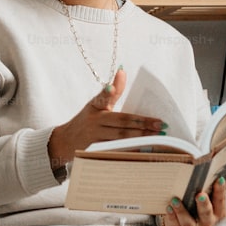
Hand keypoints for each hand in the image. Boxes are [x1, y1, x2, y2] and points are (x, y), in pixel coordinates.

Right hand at [48, 68, 165, 167]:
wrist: (65, 141)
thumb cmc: (85, 120)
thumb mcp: (96, 105)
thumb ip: (111, 92)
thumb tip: (122, 70)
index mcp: (97, 112)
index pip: (116, 111)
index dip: (126, 108)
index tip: (130, 101)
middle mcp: (95, 127)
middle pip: (122, 128)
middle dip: (142, 127)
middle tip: (160, 126)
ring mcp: (94, 142)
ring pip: (119, 143)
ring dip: (138, 141)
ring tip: (156, 139)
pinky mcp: (95, 155)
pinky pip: (115, 154)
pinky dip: (129, 153)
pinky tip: (143, 151)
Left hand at [159, 175, 225, 225]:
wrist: (184, 221)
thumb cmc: (197, 203)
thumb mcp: (205, 196)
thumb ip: (206, 186)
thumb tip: (204, 167)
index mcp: (218, 211)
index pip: (220, 200)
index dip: (220, 190)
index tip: (219, 179)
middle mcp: (208, 221)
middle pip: (206, 214)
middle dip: (203, 204)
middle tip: (199, 194)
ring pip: (188, 221)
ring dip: (181, 210)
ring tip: (175, 200)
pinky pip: (175, 224)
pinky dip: (171, 216)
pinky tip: (168, 207)